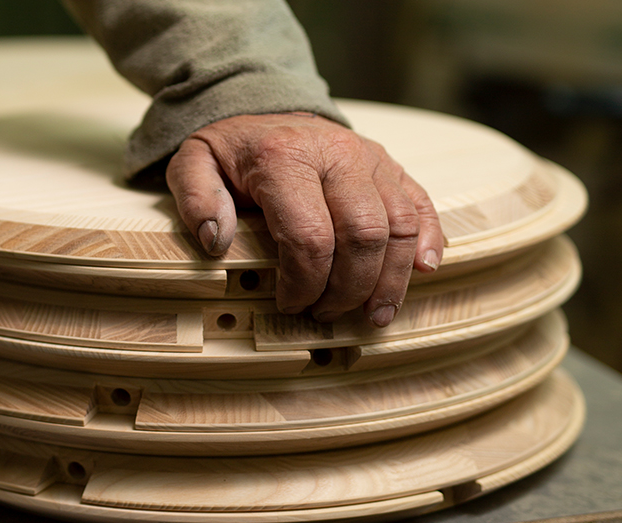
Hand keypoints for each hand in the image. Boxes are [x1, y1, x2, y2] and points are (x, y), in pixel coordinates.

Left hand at [165, 112, 444, 326]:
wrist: (266, 108)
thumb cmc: (230, 151)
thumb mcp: (193, 164)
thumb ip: (197, 200)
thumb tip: (217, 243)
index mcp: (285, 158)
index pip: (309, 237)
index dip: (305, 284)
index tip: (290, 306)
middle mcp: (337, 154)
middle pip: (362, 236)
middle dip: (348, 289)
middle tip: (326, 315)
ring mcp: (370, 158)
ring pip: (398, 226)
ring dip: (391, 279)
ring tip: (375, 315)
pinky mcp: (391, 166)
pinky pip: (421, 204)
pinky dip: (428, 240)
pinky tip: (424, 271)